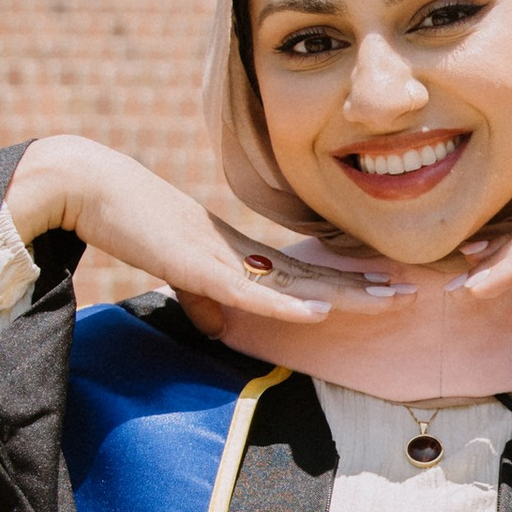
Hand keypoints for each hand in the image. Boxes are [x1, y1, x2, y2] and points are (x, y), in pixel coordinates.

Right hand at [3, 136, 415, 338]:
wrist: (91, 185)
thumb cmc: (131, 220)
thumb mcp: (177, 267)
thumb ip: (203, 293)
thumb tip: (216, 326)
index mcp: (242, 251)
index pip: (309, 269)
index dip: (351, 279)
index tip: (393, 286)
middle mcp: (243, 250)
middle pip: (318, 272)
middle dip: (369, 283)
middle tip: (420, 288)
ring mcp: (224, 255)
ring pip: (298, 280)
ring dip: (346, 292)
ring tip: (391, 299)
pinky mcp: (197, 264)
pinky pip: (250, 290)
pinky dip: (287, 302)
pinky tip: (320, 310)